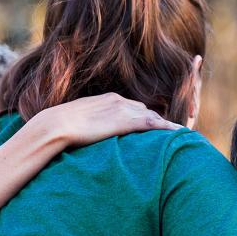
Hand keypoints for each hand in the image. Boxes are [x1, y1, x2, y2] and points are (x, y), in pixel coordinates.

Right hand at [29, 93, 180, 148]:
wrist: (56, 125)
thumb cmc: (60, 126)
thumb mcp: (79, 121)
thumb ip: (91, 123)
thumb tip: (90, 133)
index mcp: (109, 99)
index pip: (133, 107)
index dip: (145, 117)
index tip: (153, 126)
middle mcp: (120, 101)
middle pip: (147, 111)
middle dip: (159, 121)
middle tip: (172, 132)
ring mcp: (124, 109)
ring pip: (152, 117)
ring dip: (165, 126)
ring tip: (180, 136)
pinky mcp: (126, 120)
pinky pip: (154, 124)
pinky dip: (168, 128)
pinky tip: (179, 134)